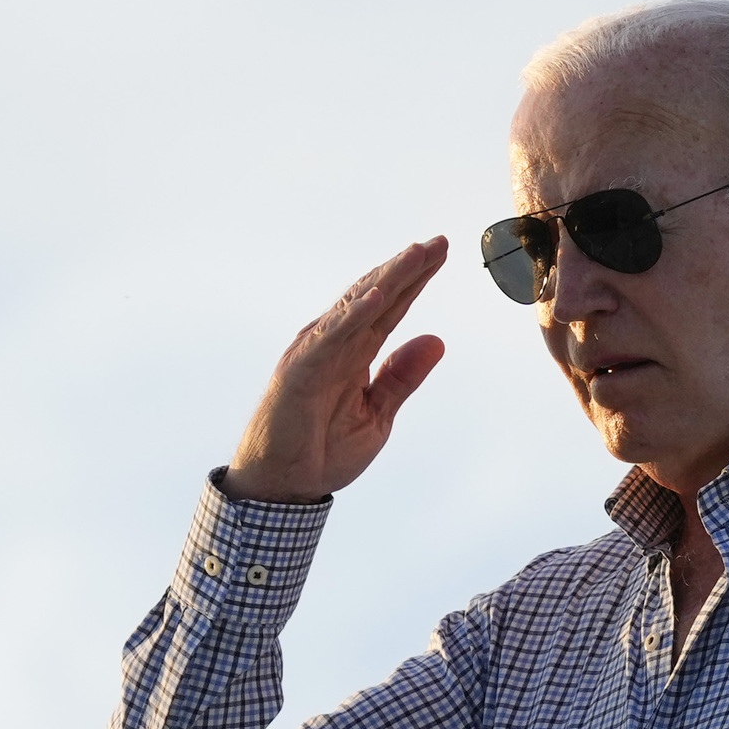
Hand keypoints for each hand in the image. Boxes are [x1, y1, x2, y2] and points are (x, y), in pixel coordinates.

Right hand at [224, 238, 448, 502]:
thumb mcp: (378, 415)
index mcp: (356, 354)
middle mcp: (336, 344)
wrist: (286, 486)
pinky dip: (352, 316)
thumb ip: (402, 377)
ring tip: (415, 255)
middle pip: (377, 296)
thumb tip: (436, 340)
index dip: (416, 280)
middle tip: (440, 242)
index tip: (442, 252)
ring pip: (355, 307)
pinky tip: (377, 296)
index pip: (391, 308)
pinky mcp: (300, 370)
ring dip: (386, 280)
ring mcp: (316, 354)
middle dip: (409, 269)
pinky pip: (331, 338)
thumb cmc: (322, 450)